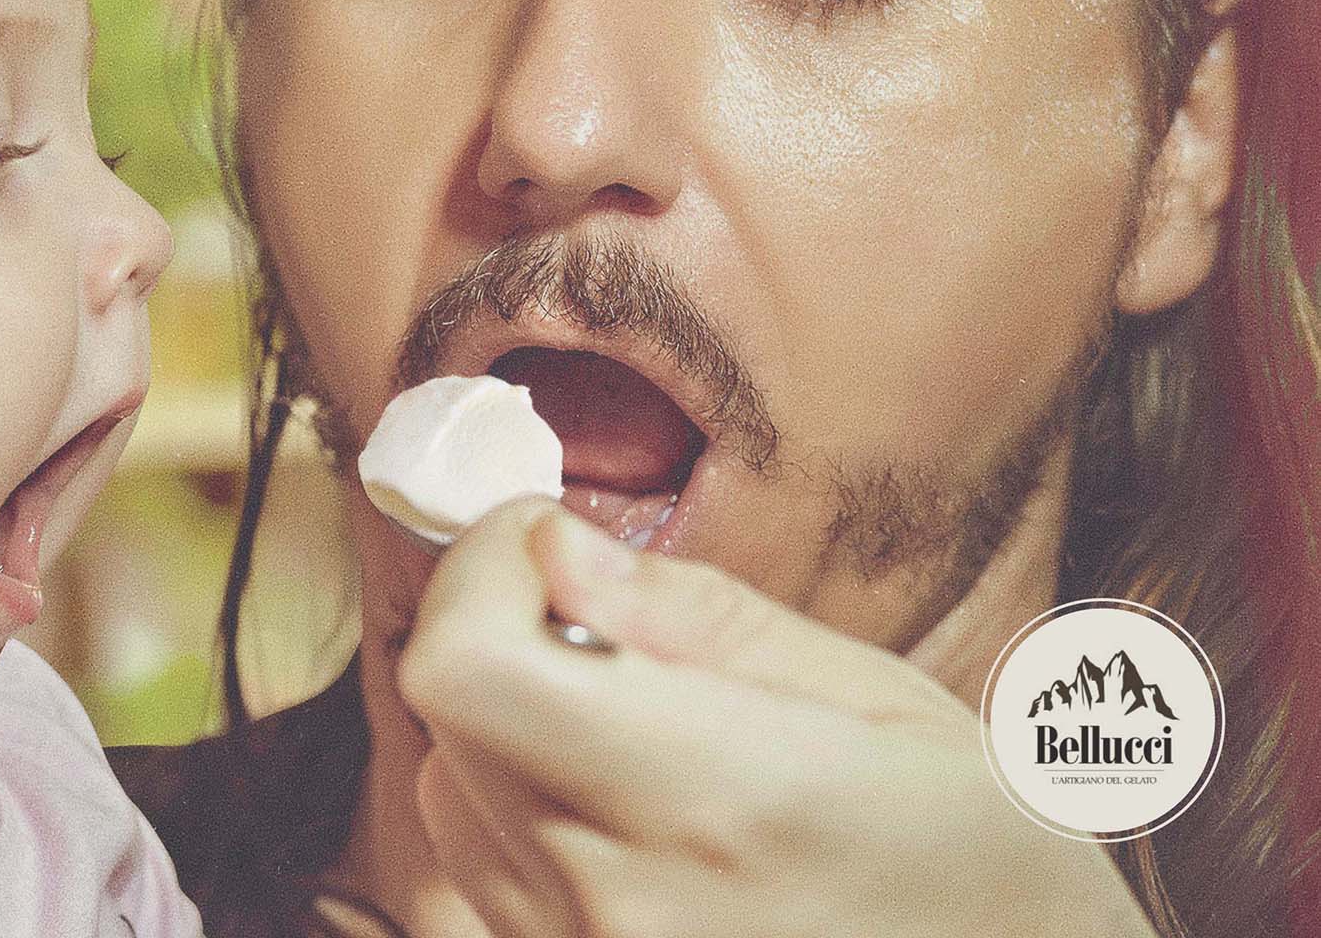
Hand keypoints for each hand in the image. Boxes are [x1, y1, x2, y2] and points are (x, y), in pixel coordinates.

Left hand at [397, 500, 1160, 937]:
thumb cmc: (992, 876)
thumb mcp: (891, 707)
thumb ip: (705, 621)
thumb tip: (556, 548)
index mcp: (713, 802)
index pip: (470, 668)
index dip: (482, 572)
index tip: (549, 539)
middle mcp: (619, 902)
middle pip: (448, 712)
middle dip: (501, 621)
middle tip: (602, 607)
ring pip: (449, 785)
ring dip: (508, 714)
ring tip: (640, 719)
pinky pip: (482, 865)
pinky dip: (520, 798)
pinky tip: (632, 799)